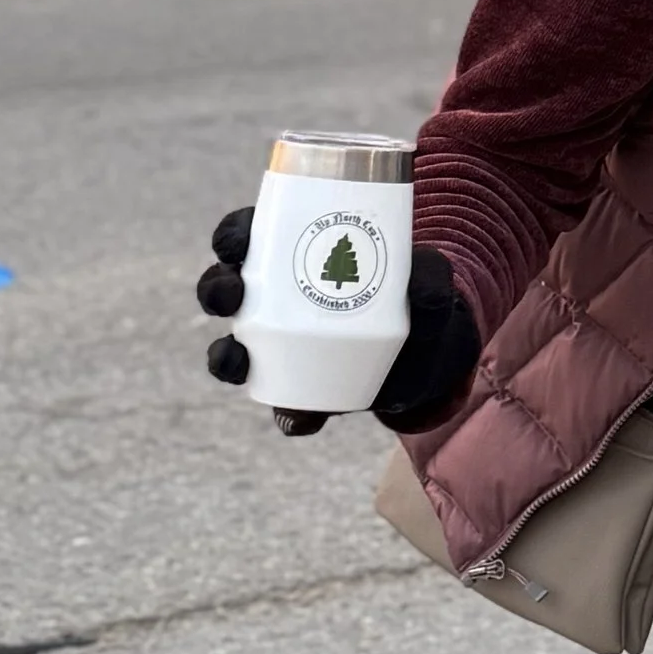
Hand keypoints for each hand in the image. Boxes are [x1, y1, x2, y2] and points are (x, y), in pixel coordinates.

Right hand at [196, 206, 480, 436]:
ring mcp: (283, 351)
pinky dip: (285, 414)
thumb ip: (431, 276)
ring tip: (235, 356)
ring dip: (224, 356)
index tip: (234, 240)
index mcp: (295, 259)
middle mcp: (276, 305)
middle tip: (231, 292)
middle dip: (216, 290)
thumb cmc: (421, 304)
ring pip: (234, 349)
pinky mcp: (304, 393)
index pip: (250, 238)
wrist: (436, 356)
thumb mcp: (430, 285)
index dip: (232, 236)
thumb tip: (421, 275)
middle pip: (227, 291)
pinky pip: (282, 405)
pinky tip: (294, 417)